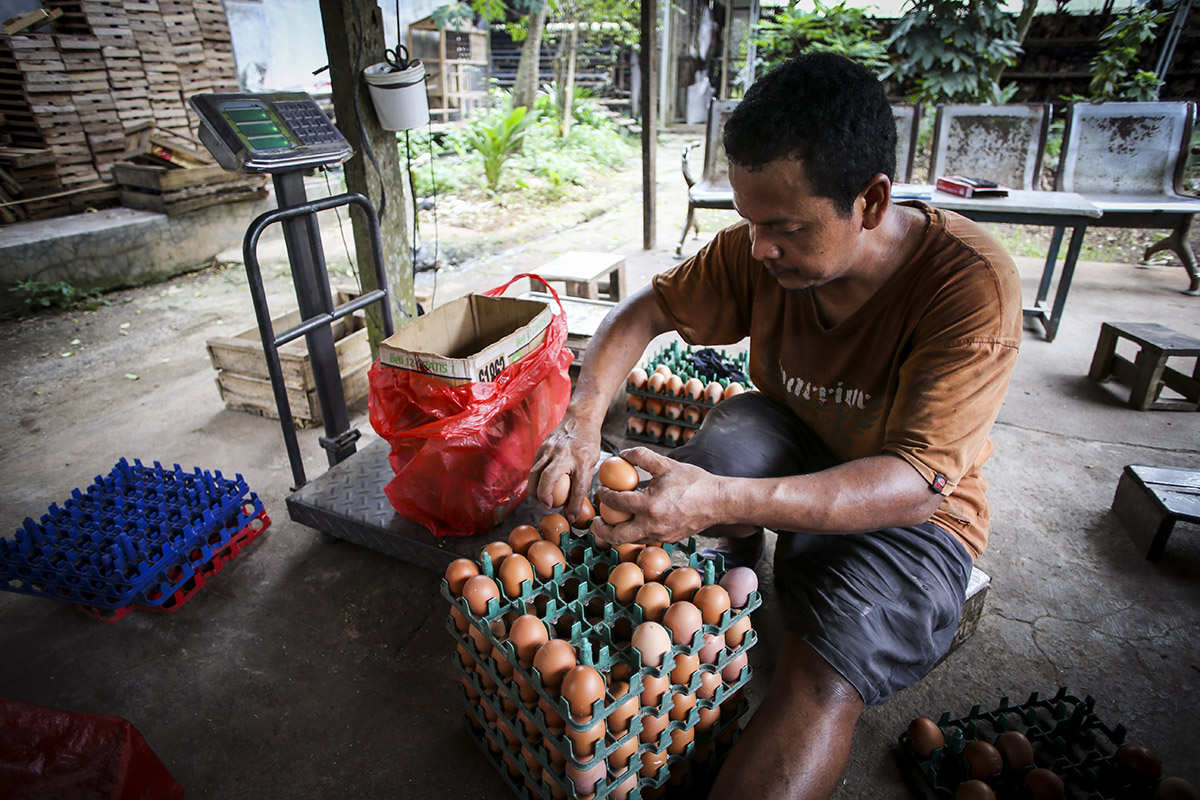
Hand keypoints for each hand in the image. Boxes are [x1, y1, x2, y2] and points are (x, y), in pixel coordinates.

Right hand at [527, 412, 601, 524]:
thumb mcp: (593, 461)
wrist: (580, 419)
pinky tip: (536, 487)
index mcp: (582, 460)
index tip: (571, 517)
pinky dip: (533, 479)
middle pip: (549, 479)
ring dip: (534, 490)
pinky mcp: (542, 447)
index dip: (574, 505)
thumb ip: (584, 481)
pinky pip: (534, 466)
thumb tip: (576, 503)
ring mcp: (551, 449)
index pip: (578, 487)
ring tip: (539, 500)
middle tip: (548, 506)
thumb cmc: (588, 442)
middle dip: (545, 496)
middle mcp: (565, 454)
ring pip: (536, 473)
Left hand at [590, 447, 723, 545]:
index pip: (616, 503)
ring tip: (611, 523)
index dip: (603, 495)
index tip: (601, 490)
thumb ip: (641, 456)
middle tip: (595, 520)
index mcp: (649, 506)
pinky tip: (633, 522)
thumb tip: (623, 454)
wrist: (718, 502)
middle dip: (601, 529)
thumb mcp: (666, 464)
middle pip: (616, 535)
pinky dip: (634, 533)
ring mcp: (660, 536)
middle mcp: (652, 526)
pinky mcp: (668, 539)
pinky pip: (644, 539)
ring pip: (630, 541)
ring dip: (616, 533)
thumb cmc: (694, 482)